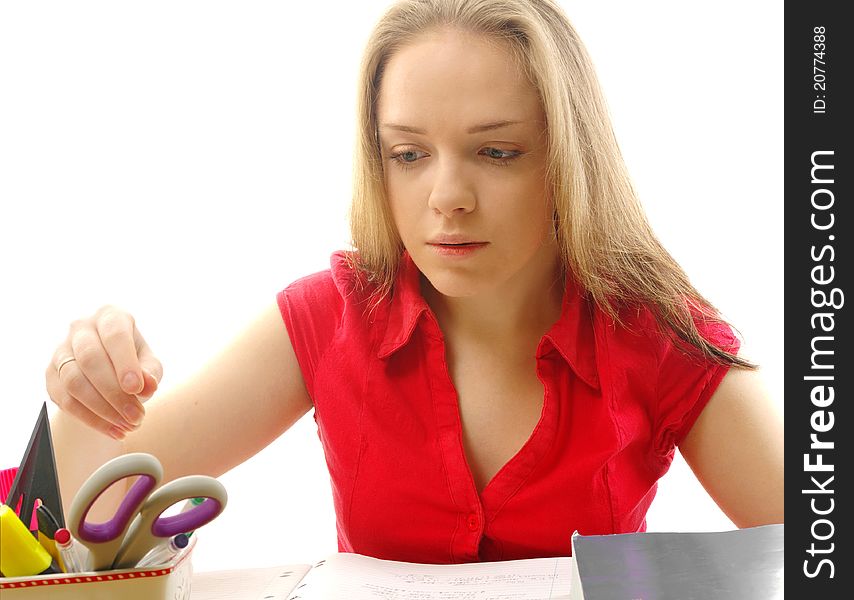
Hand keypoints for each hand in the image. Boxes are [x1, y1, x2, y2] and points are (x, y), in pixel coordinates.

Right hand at [46, 305, 162, 439]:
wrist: (107, 372)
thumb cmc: (134, 363)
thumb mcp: (149, 363)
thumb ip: (151, 371)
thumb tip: (148, 384)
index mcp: (110, 317)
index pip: (114, 335)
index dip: (125, 362)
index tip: (136, 388)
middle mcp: (82, 328)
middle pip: (91, 359)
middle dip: (114, 392)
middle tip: (136, 416)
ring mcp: (61, 350)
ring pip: (75, 382)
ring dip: (103, 409)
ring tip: (128, 426)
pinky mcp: (51, 375)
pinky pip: (66, 401)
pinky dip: (92, 419)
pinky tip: (114, 430)